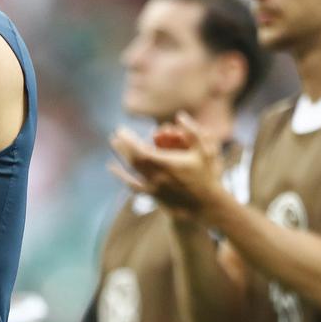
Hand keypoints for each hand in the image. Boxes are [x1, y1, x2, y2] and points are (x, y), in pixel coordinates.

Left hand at [108, 112, 222, 218]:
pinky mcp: (152, 196)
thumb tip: (180, 115)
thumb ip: (193, 131)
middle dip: (123, 146)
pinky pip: (133, 185)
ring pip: (132, 170)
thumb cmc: (207, 177)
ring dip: (121, 155)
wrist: (206, 206)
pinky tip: (113, 167)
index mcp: (167, 164)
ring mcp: (153, 187)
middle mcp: (157, 176)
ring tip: (114, 144)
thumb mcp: (206, 151)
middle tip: (116, 135)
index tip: (121, 130)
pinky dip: (121, 175)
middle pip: (133, 159)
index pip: (140, 149)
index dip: (128, 139)